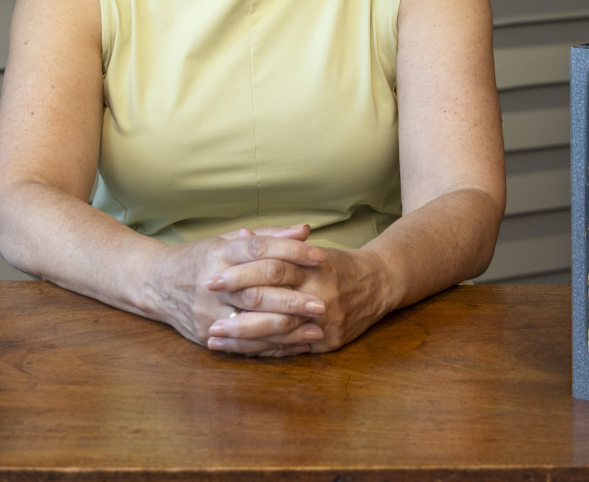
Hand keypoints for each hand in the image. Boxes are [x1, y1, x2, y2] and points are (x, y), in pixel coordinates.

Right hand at [152, 226, 327, 355]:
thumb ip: (268, 236)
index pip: (258, 249)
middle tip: (322, 304)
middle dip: (292, 299)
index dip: (290, 251)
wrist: (154, 284)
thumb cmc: (198, 259)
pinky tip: (296, 345)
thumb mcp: (227, 241)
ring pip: (252, 323)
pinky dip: (273, 346)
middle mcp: (211, 282)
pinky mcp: (206, 334)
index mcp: (218, 253)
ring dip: (287, 329)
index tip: (318, 256)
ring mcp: (207, 311)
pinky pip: (244, 344)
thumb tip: (306, 231)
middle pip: (256, 291)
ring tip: (315, 330)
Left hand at [205, 243, 394, 353]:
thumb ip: (274, 244)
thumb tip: (240, 236)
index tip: (212, 280)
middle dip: (236, 315)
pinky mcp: (329, 343)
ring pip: (278, 334)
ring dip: (243, 340)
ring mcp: (325, 323)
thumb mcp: (308, 249)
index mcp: (312, 268)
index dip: (240, 275)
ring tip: (214, 341)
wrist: (380, 283)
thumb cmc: (338, 264)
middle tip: (207, 320)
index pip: (271, 268)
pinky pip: (291, 350)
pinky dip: (264, 351)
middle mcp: (320, 296)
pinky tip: (240, 352)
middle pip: (271, 305)